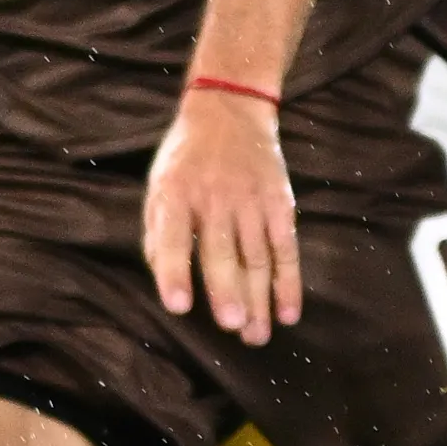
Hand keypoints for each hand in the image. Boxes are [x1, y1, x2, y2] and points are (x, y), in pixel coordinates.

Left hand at [145, 86, 301, 342]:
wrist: (229, 109)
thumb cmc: (185, 158)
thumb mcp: (158, 185)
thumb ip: (157, 232)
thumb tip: (164, 276)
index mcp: (175, 195)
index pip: (172, 238)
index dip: (175, 272)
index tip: (180, 307)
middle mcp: (214, 199)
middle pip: (223, 252)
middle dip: (229, 292)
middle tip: (234, 328)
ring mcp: (251, 200)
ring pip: (257, 257)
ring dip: (260, 299)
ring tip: (257, 335)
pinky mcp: (280, 202)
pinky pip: (286, 248)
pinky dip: (289, 281)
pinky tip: (288, 312)